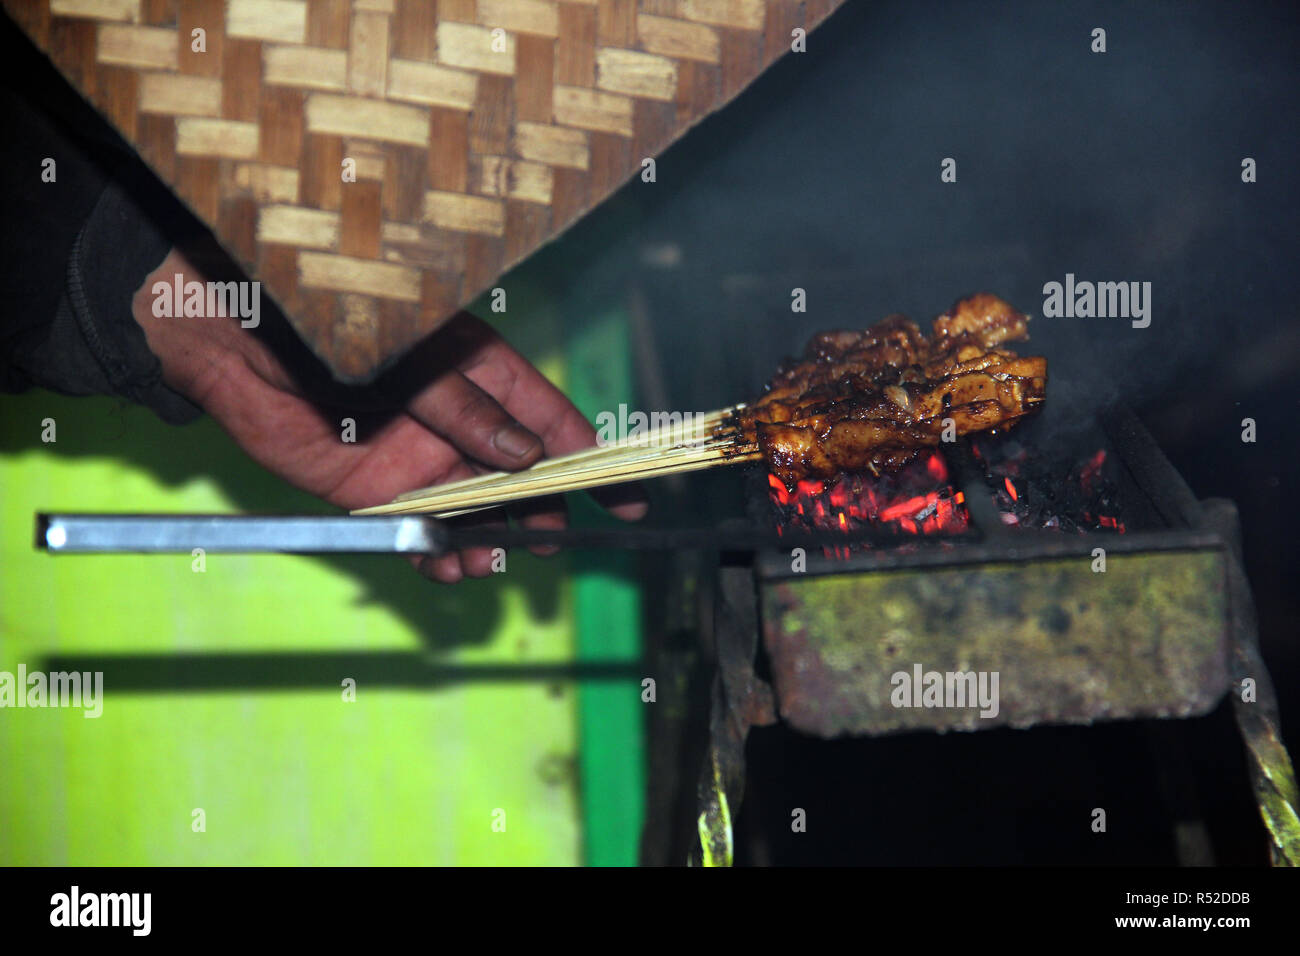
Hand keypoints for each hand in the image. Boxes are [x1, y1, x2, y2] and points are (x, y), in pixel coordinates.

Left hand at [131, 248, 646, 581]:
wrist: (242, 348)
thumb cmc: (336, 326)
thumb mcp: (416, 363)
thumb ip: (468, 411)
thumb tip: (526, 457)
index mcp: (482, 375)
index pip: (551, 421)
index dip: (591, 460)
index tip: (626, 498)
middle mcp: (459, 422)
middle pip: (520, 479)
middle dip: (539, 515)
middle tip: (546, 545)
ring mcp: (421, 458)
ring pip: (475, 513)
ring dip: (488, 543)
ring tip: (483, 565)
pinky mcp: (377, 490)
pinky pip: (422, 530)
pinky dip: (437, 553)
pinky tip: (444, 567)